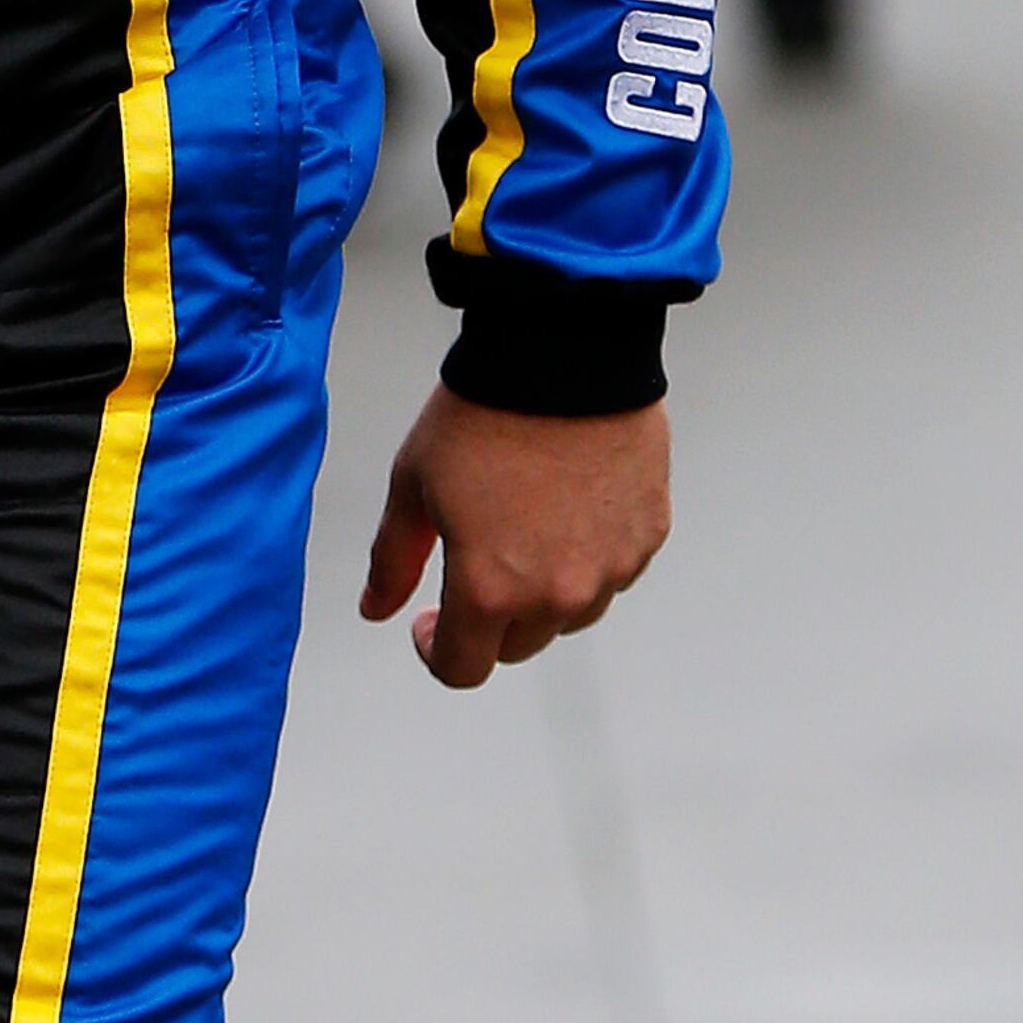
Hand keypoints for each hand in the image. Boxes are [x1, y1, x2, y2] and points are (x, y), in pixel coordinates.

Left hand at [362, 386, 669, 689]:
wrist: (564, 355)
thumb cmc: (484, 413)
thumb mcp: (413, 487)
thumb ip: (393, 560)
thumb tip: (376, 608)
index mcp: (489, 590)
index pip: (463, 668)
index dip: (436, 652)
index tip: (430, 624)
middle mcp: (556, 594)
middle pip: (518, 646)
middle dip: (488, 620)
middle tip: (474, 564)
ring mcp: (609, 569)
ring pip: (570, 615)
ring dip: (543, 594)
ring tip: (523, 529)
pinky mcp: (646, 538)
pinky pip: (612, 573)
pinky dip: (588, 559)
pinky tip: (566, 511)